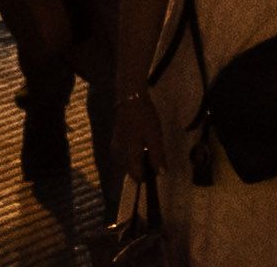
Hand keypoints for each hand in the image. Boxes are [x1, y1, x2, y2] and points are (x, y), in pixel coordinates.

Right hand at [106, 94, 160, 214]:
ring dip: (137, 163)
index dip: (146, 178)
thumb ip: (157, 155)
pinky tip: (142, 148)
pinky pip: (123, 155)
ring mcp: (115, 147)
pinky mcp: (116, 141)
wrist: (130, 99)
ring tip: (150, 156)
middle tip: (155, 164)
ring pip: (126, 163)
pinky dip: (132, 155)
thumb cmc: (144, 117)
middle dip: (141, 171)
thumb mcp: (155, 136)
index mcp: (129, 156)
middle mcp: (119, 155)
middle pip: (130, 170)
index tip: (156, 175)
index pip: (136, 176)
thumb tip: (161, 173)